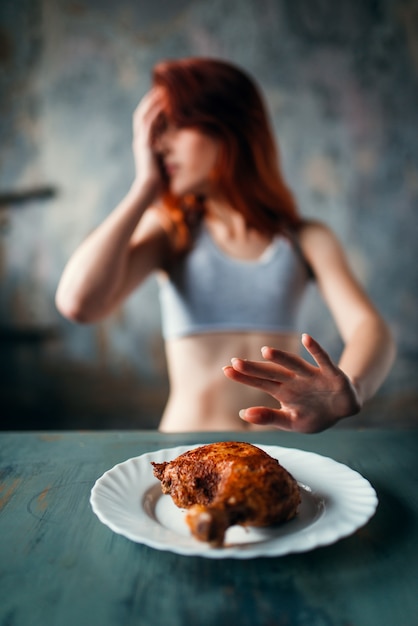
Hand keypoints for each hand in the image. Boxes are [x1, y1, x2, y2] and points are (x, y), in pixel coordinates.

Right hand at [132, 88, 165, 195]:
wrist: (150, 191)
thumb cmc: (158, 184)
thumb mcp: (164, 166)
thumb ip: (167, 156)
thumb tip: (176, 155)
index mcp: (143, 144)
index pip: (145, 121)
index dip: (151, 108)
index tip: (161, 97)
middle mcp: (140, 140)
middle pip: (142, 113)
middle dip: (150, 100)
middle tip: (160, 88)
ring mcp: (141, 141)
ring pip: (144, 115)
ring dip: (153, 102)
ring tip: (162, 90)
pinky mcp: (145, 144)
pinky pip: (150, 124)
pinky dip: (157, 112)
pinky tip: (165, 103)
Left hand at [222, 334, 360, 432]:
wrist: (343, 411)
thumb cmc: (313, 414)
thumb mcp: (290, 421)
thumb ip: (269, 417)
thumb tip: (243, 413)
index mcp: (283, 391)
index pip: (259, 382)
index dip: (244, 377)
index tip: (225, 370)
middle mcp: (294, 380)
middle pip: (272, 373)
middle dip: (255, 368)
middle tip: (235, 362)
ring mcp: (312, 376)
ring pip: (294, 364)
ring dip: (282, 358)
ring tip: (266, 351)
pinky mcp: (331, 374)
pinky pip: (323, 360)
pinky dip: (316, 350)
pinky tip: (307, 338)